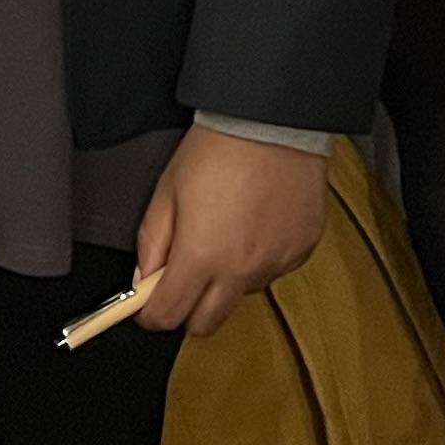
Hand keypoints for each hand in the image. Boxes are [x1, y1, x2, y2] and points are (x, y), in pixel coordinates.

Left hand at [132, 124, 329, 338]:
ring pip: (241, 295)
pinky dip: (260, 259)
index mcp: (202, 256)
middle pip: (206, 324)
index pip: (168, 316)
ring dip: (228, 279)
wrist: (272, 119)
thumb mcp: (167, 192)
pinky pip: (272, 271)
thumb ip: (151, 244)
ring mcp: (275, 263)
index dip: (151, 314)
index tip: (148, 304)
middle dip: (188, 309)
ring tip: (229, 232)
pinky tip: (257, 222)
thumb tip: (144, 280)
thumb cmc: (217, 148)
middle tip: (185, 276)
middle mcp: (241, 269)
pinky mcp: (301, 251)